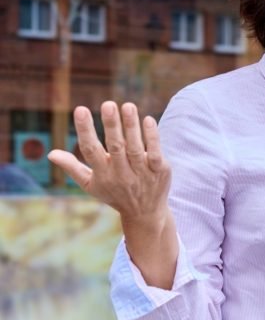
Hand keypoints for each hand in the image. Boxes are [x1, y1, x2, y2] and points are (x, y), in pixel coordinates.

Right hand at [48, 101, 170, 226]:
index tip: (80, 109)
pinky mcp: (159, 171)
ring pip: (135, 148)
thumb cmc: (115, 194)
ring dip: (131, 126)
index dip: (85, 130)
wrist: (145, 214)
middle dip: (112, 126)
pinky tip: (148, 119)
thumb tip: (50, 153)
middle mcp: (122, 174)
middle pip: (116, 147)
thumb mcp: (91, 185)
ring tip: (128, 106)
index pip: (91, 150)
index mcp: (103, 174)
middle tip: (108, 104)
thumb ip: (72, 167)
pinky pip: (154, 153)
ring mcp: (142, 173)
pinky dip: (152, 137)